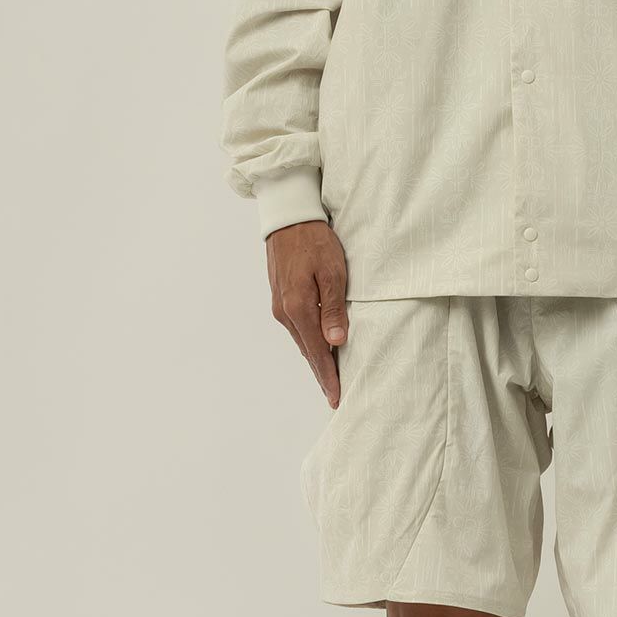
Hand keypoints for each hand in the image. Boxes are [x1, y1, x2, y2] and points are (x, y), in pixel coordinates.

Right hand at [266, 221, 348, 407]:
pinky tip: (320, 346)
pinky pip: (297, 328)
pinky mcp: (280, 299)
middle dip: (322, 374)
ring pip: (302, 341)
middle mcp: (285, 313)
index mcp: (298, 309)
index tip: (336, 398)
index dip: (328, 377)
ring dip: (317, 358)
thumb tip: (336, 342)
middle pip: (308, 352)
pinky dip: (310, 341)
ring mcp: (280, 306)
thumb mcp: (333, 272)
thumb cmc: (315, 241)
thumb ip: (333, 308)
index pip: (317, 353)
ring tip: (331, 376)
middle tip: (336, 394)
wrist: (288, 218)